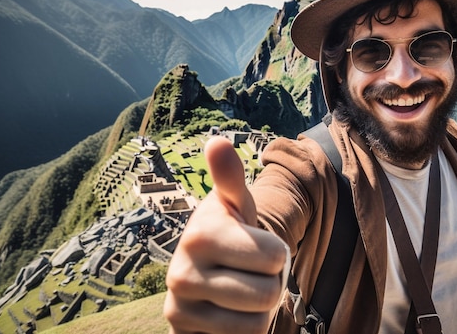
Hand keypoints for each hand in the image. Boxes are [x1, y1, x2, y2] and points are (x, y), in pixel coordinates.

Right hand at [164, 136, 288, 333]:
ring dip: (258, 311)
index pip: (276, 257)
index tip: (257, 249)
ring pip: (258, 324)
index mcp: (200, 235)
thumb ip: (230, 178)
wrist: (199, 276)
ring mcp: (180, 311)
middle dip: (270, 285)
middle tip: (250, 274)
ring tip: (239, 293)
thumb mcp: (233, 206)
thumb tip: (217, 141)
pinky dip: (245, 332)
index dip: (277, 255)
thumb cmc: (228, 235)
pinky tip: (228, 315)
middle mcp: (182, 274)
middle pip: (269, 294)